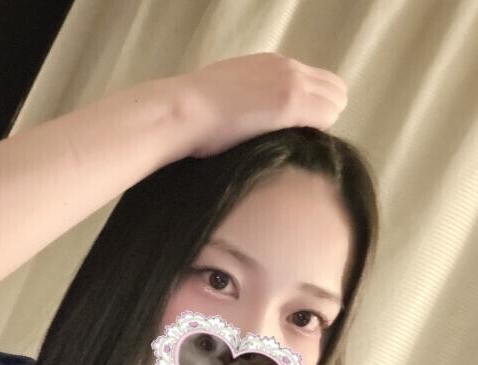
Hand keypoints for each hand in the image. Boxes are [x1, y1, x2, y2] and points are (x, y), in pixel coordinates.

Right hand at [177, 53, 347, 157]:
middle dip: (323, 116)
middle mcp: (287, 67)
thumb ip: (253, 99)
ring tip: (296, 146)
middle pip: (334, 90)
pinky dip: (318, 134)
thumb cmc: (196, 114)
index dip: (312, 108)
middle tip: (299, 141)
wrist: (183, 111)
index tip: (294, 131)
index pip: (316, 82)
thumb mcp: (230, 95)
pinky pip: (327, 117)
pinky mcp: (292, 103)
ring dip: (321, 126)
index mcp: (273, 64)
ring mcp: (291, 83)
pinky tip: (296, 147)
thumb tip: (260, 120)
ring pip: (336, 103)